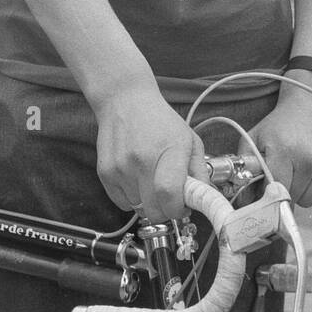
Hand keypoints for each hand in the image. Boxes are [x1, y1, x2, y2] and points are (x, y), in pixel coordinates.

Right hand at [92, 85, 206, 220]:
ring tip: (150, 179)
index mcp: (168, 150)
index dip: (178, 209)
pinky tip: (136, 178)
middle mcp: (142, 160)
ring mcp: (121, 168)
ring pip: (138, 208)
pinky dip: (131, 198)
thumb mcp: (188, 139)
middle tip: (169, 196)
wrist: (125, 100)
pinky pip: (122, 203)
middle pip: (153, 210)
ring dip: (147, 202)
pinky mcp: (105, 172)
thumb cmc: (159, 120)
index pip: (170, 195)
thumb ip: (199, 171)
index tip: (183, 207)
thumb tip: (207, 199)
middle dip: (165, 210)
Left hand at [250, 90, 311, 207]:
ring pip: (311, 200)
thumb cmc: (280, 126)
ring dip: (303, 190)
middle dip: (287, 190)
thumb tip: (244, 201)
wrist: (310, 104)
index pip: (277, 189)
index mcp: (283, 150)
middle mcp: (309, 157)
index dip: (271, 194)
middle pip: (294, 197)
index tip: (270, 193)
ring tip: (301, 169)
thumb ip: (245, 168)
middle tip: (287, 172)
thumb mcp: (255, 138)